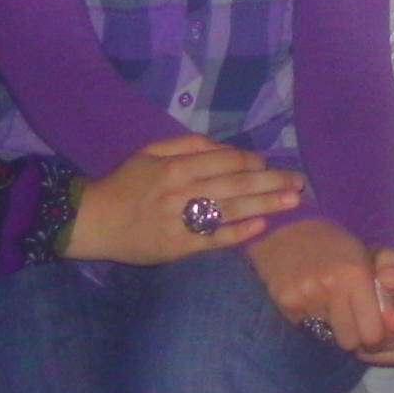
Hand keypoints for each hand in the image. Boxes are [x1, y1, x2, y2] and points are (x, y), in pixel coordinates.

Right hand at [62, 135, 302, 263]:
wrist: (94, 221)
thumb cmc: (125, 183)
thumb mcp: (150, 152)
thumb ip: (187, 144)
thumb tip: (224, 148)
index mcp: (177, 165)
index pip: (226, 160)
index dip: (252, 162)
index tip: (268, 165)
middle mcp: (183, 191)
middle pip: (237, 184)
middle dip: (272, 182)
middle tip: (299, 182)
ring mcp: (182, 221)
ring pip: (232, 210)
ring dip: (266, 204)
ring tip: (292, 201)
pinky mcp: (179, 247)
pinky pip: (215, 239)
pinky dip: (239, 233)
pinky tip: (261, 227)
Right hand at [247, 219, 393, 355]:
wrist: (289, 229)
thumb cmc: (337, 245)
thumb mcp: (372, 255)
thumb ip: (390, 285)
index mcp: (356, 274)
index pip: (373, 333)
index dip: (374, 333)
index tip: (371, 324)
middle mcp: (330, 286)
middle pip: (349, 342)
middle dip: (352, 333)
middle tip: (348, 313)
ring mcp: (305, 295)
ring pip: (326, 336)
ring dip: (330, 324)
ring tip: (327, 300)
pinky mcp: (285, 301)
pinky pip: (305, 327)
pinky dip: (309, 317)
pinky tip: (308, 297)